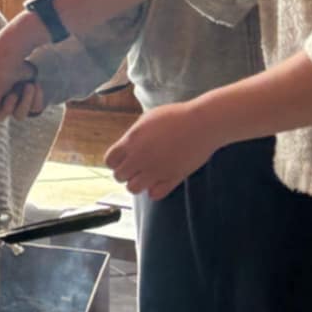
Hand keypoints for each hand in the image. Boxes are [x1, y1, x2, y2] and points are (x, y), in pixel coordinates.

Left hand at [105, 101, 222, 200]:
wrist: (202, 124)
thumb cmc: (176, 117)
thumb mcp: (147, 120)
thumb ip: (133, 136)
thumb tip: (126, 146)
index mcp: (131, 141)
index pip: (110, 161)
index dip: (115, 161)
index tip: (123, 159)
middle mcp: (140, 158)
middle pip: (119, 176)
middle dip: (125, 172)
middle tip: (135, 167)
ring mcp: (155, 170)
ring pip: (133, 189)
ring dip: (137, 183)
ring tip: (146, 175)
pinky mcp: (171, 178)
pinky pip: (154, 194)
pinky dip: (154, 190)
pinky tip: (160, 180)